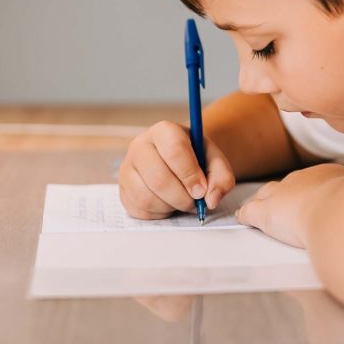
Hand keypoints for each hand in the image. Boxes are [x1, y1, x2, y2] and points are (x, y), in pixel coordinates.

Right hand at [119, 120, 235, 218]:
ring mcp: (127, 168)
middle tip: (194, 202)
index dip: (190, 174)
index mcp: (164, 131)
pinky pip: (138, 209)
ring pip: (146, 197)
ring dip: (170, 206)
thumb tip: (211, 200)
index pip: (174, 150)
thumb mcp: (214, 160)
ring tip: (182, 201)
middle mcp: (140, 146)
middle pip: (158, 177)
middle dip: (181, 197)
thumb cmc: (196, 159)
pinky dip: (158, 213)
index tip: (201, 190)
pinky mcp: (122, 189)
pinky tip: (168, 203)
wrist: (177, 161)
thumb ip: (221, 177)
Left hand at [236, 163, 343, 247]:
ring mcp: (282, 194)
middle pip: (288, 185)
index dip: (310, 191)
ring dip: (263, 203)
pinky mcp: (265, 214)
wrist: (339, 212)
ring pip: (266, 195)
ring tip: (258, 209)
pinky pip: (249, 212)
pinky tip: (241, 219)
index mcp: (327, 175)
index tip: (312, 198)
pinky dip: (245, 216)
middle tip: (284, 205)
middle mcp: (302, 179)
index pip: (313, 181)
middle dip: (285, 195)